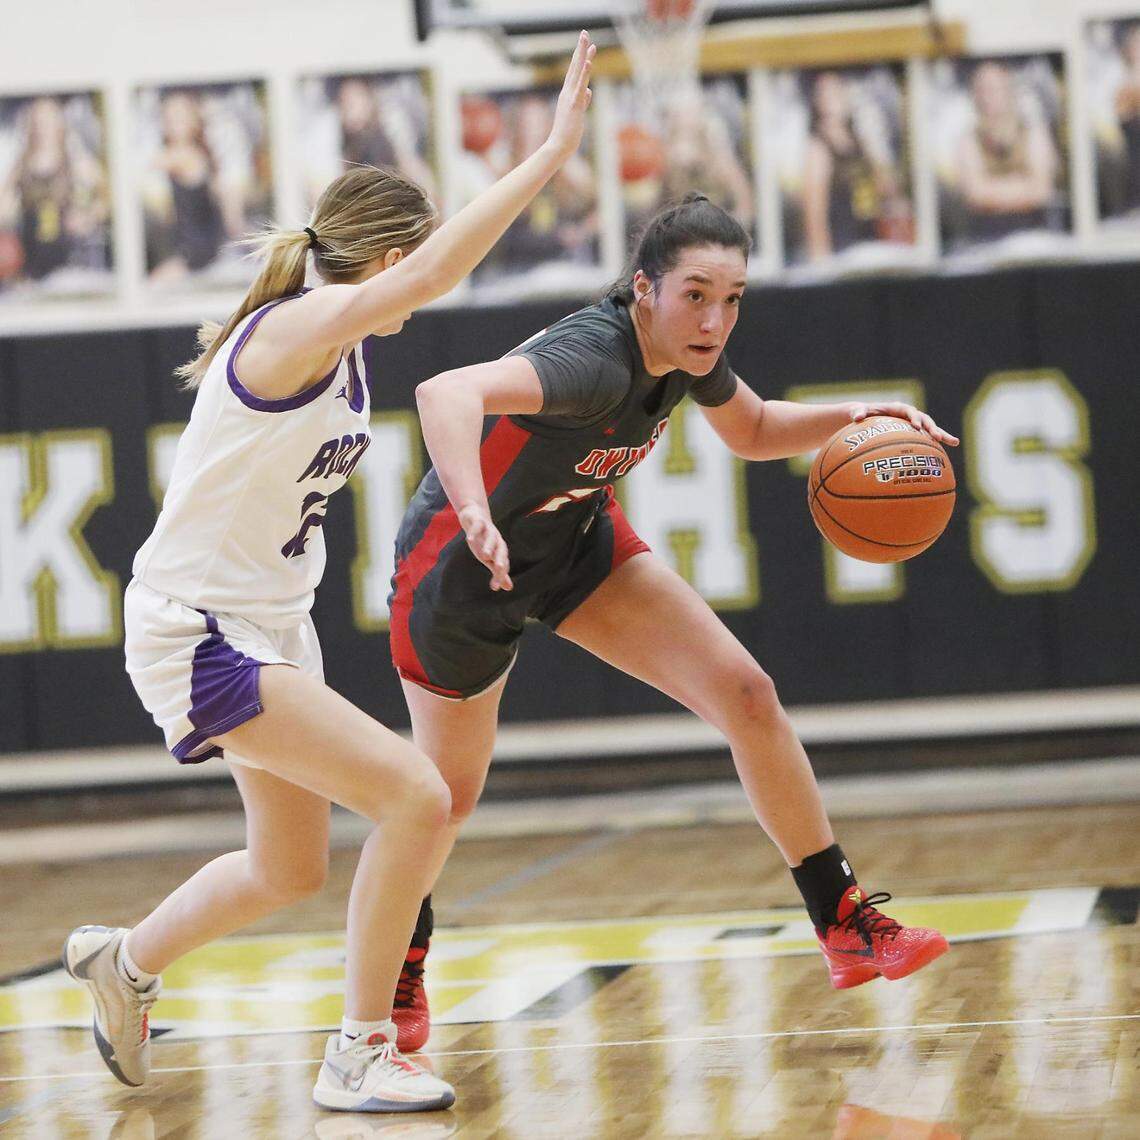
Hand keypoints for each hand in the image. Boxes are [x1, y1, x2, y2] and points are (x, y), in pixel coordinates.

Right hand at [458, 504, 512, 590]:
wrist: (475, 516)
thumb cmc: (483, 540)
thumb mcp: (490, 557)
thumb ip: (499, 571)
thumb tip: (508, 588)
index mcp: (500, 550)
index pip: (502, 564)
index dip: (500, 575)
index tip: (496, 587)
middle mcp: (497, 540)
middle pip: (501, 550)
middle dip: (500, 559)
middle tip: (499, 569)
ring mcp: (488, 530)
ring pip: (491, 538)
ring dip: (489, 546)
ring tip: (485, 556)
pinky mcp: (478, 522)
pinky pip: (477, 527)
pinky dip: (474, 532)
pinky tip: (470, 539)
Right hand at [545, 32, 595, 158]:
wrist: (559, 146)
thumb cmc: (567, 133)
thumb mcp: (577, 113)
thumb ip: (583, 100)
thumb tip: (588, 91)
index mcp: (568, 94)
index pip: (575, 71)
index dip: (580, 56)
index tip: (586, 43)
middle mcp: (567, 92)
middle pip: (575, 66)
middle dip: (580, 49)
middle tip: (585, 32)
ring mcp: (570, 97)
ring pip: (578, 73)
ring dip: (583, 55)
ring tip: (588, 40)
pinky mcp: (574, 104)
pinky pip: (580, 86)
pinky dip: (584, 73)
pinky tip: (588, 62)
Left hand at [851, 402, 959, 446]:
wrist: (865, 418)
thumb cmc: (861, 414)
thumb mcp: (858, 411)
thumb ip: (858, 412)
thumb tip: (856, 417)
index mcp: (898, 408)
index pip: (909, 411)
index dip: (914, 418)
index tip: (917, 427)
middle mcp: (909, 416)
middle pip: (925, 420)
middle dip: (932, 428)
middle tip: (937, 438)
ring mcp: (913, 425)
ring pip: (930, 429)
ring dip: (942, 435)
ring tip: (954, 442)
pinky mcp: (913, 435)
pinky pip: (926, 440)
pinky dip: (935, 446)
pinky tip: (943, 457)